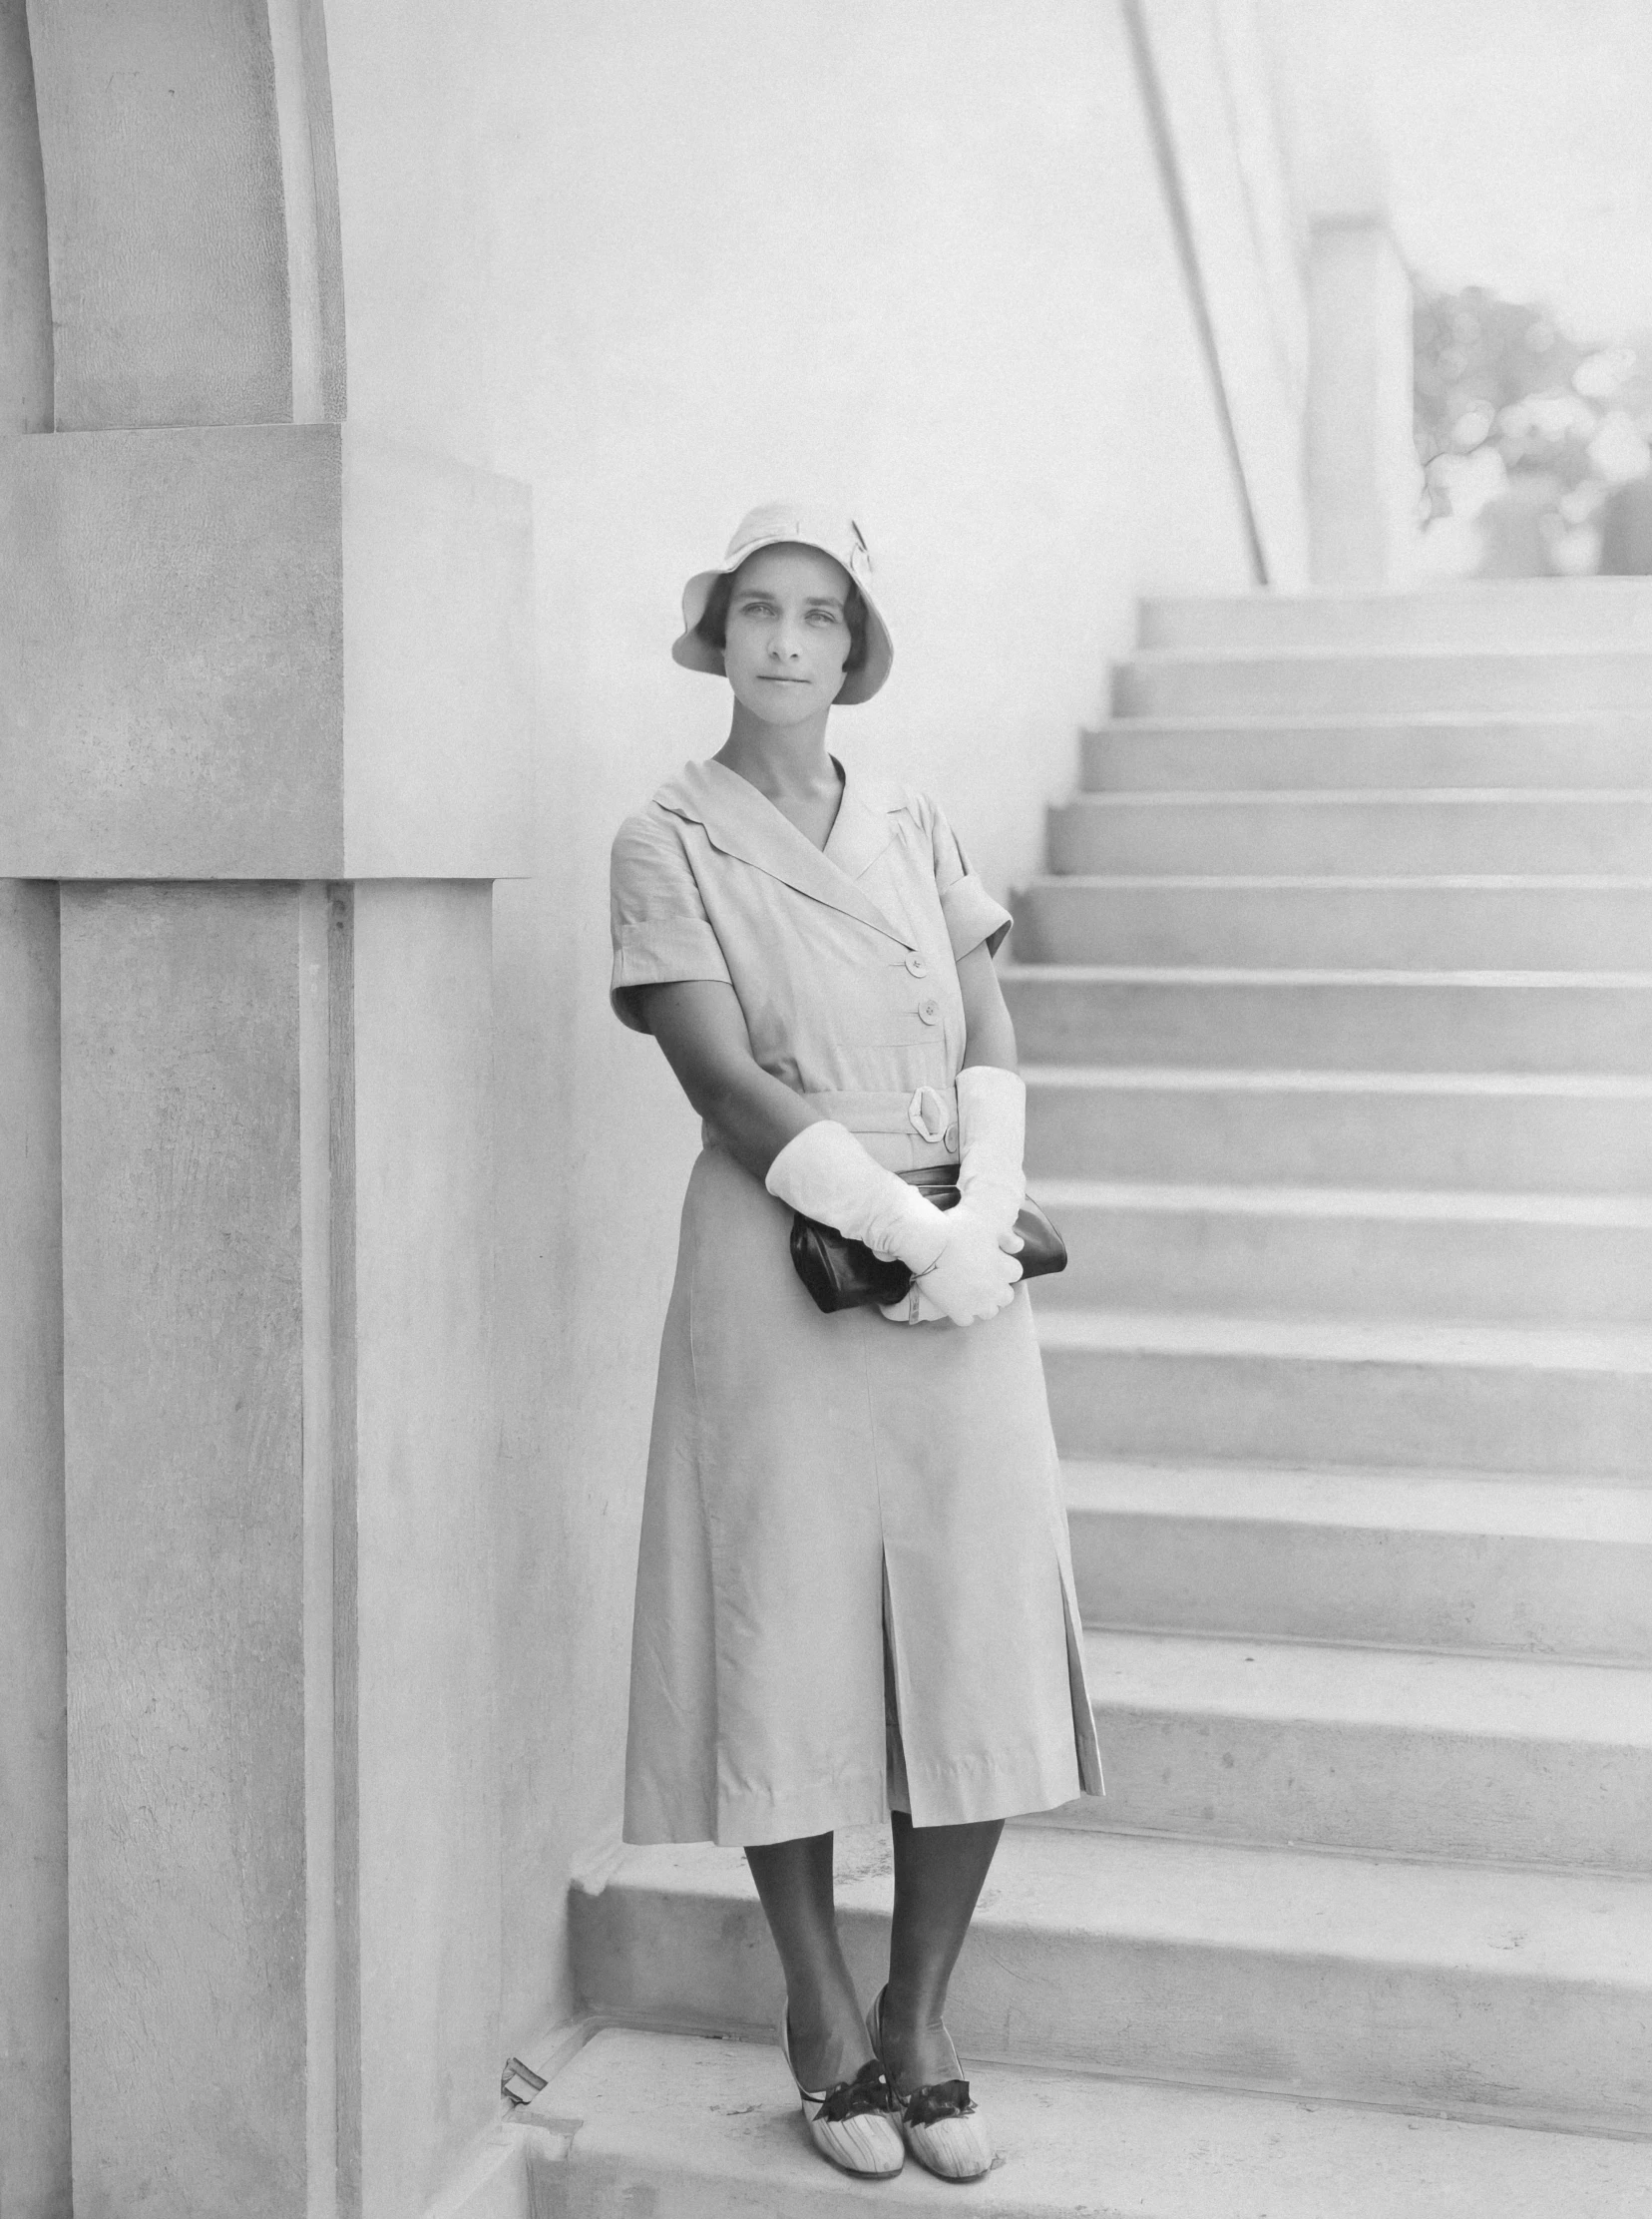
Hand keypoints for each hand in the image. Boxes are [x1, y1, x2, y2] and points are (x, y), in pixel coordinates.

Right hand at [903, 1202, 1020, 1325]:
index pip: (1016, 1272)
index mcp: (1005, 1269)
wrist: (930, 1245)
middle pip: (1006, 1297)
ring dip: (984, 1303)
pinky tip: (956, 1300)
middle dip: (998, 1288)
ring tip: (971, 1291)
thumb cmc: (959, 1229)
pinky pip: (967, 1320)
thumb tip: (1018, 1245)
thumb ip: (1006, 1236)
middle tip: (983, 1276)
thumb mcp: (988, 1224)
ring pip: (989, 1312)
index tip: (994, 1260)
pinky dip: (963, 1312)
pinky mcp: (958, 1311)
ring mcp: (977, 1303)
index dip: (1005, 1265)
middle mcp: (995, 1290)